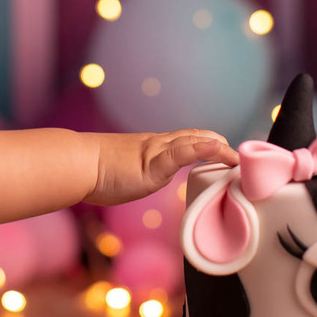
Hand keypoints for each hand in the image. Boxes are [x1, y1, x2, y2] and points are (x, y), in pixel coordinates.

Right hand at [84, 129, 238, 206]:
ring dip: (220, 148)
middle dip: (220, 146)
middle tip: (240, 157)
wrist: (76, 163)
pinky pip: (183, 152)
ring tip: (239, 156)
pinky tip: (219, 149)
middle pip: (196, 138)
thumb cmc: (91, 172)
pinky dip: (203, 149)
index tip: (225, 152)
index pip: (186, 140)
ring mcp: (157, 152)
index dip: (206, 144)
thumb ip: (135, 173)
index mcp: (152, 148)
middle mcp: (158, 145)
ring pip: (195, 142)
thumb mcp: (121, 173)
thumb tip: (132, 178)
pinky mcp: (153, 162)